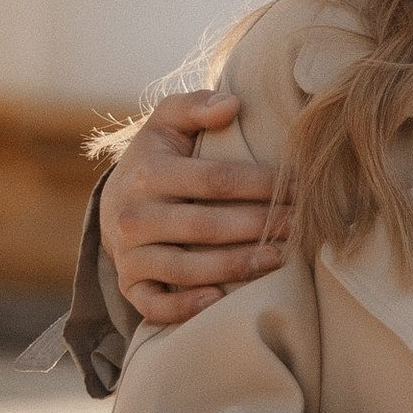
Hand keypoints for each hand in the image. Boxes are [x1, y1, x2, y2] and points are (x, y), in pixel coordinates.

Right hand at [104, 93, 287, 327]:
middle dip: (258, 226)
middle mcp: (133, 216)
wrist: (113, 203)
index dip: (260, 184)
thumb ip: (195, 106)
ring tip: (277, 259)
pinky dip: (185, 307)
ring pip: (184, 268)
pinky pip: (155, 305)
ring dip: (235, 266)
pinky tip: (220, 301)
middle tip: (299, 225)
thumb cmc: (155, 158)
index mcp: (148, 172)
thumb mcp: (167, 123)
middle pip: (205, 226)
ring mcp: (129, 254)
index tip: (298, 186)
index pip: (214, 180)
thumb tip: (232, 104)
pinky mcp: (130, 285)